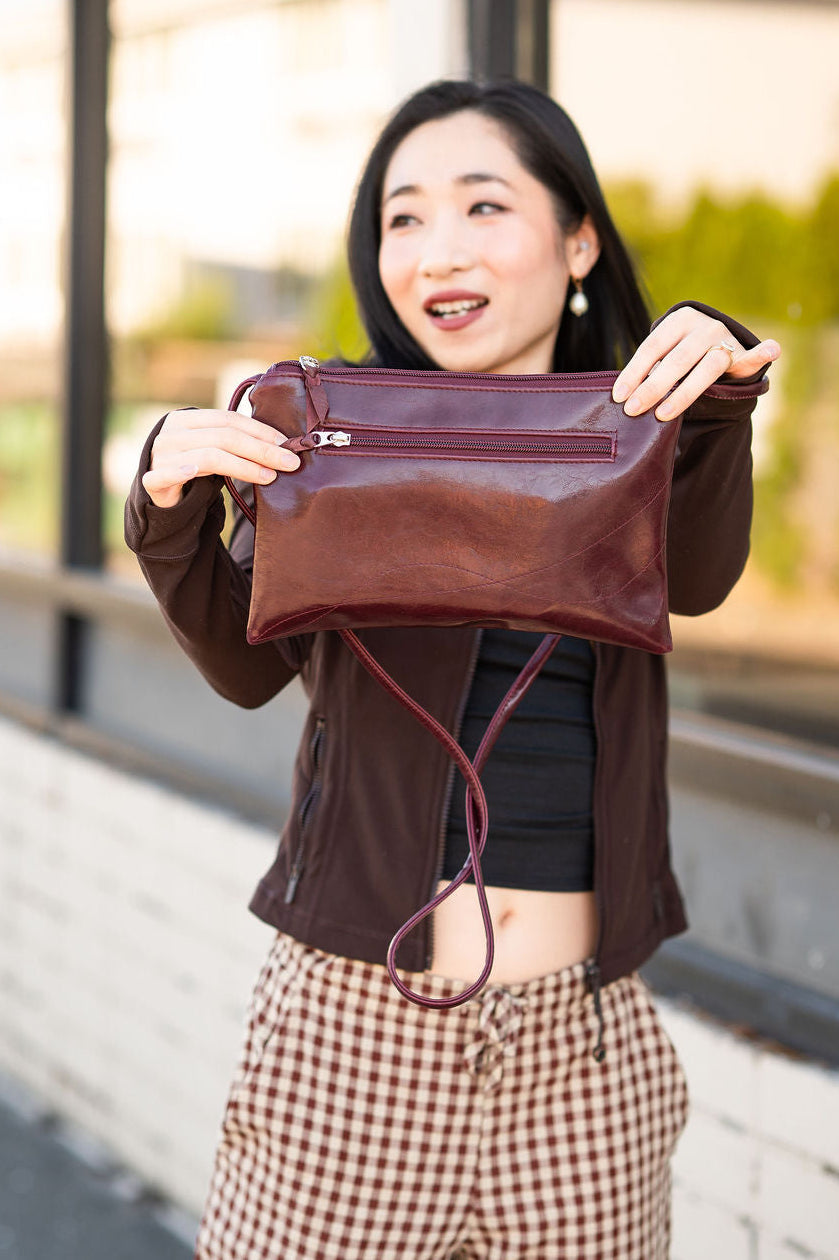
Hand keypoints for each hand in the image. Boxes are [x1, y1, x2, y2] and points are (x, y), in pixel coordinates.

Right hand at [142, 408, 300, 508]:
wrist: (157, 492)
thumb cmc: (192, 468)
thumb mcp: (211, 449)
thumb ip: (235, 442)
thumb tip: (281, 446)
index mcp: (187, 419)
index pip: (229, 419)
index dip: (260, 430)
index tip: (287, 444)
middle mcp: (172, 433)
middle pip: (224, 437)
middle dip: (261, 450)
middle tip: (289, 463)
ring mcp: (160, 455)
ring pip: (209, 456)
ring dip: (243, 466)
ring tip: (269, 476)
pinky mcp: (152, 480)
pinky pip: (167, 474)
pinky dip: (181, 470)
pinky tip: (194, 470)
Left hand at [611, 307, 780, 421]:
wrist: (717, 341)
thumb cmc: (681, 352)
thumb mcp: (666, 352)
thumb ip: (651, 367)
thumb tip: (622, 396)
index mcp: (679, 321)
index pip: (652, 346)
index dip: (634, 372)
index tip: (620, 396)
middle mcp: (703, 326)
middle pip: (676, 359)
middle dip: (652, 387)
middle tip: (634, 410)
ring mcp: (725, 339)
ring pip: (706, 367)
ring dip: (683, 393)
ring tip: (663, 414)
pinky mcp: (743, 355)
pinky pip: (752, 356)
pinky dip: (763, 353)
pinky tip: (771, 350)